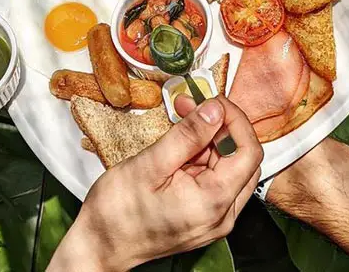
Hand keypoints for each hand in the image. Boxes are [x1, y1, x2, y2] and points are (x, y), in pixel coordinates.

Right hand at [49, 95, 262, 271]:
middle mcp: (222, 214)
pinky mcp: (203, 215)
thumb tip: (215, 110)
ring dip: (208, 138)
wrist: (100, 247)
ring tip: (180, 119)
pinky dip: (201, 155)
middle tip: (190, 106)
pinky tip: (180, 143)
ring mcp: (214, 217)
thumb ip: (187, 135)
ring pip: (227, 166)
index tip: (212, 101)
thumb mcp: (150, 164)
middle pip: (242, 158)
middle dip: (220, 126)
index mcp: (214, 202)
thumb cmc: (118, 211)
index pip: (249, 152)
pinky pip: (214, 178)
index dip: (235, 120)